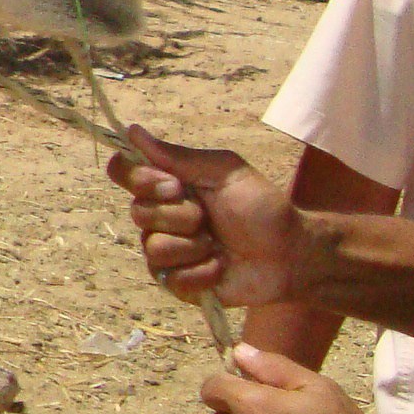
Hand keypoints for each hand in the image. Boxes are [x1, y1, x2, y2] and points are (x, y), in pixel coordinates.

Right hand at [107, 127, 302, 313]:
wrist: (290, 253)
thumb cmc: (262, 207)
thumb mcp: (225, 171)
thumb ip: (178, 156)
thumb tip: (132, 131)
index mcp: (167, 184)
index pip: (122, 171)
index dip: (139, 179)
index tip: (174, 185)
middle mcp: (160, 216)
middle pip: (137, 212)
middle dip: (180, 215)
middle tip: (208, 217)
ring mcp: (167, 251)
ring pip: (153, 248)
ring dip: (193, 246)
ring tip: (218, 245)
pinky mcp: (177, 283)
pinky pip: (170, 278)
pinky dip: (202, 272)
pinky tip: (220, 267)